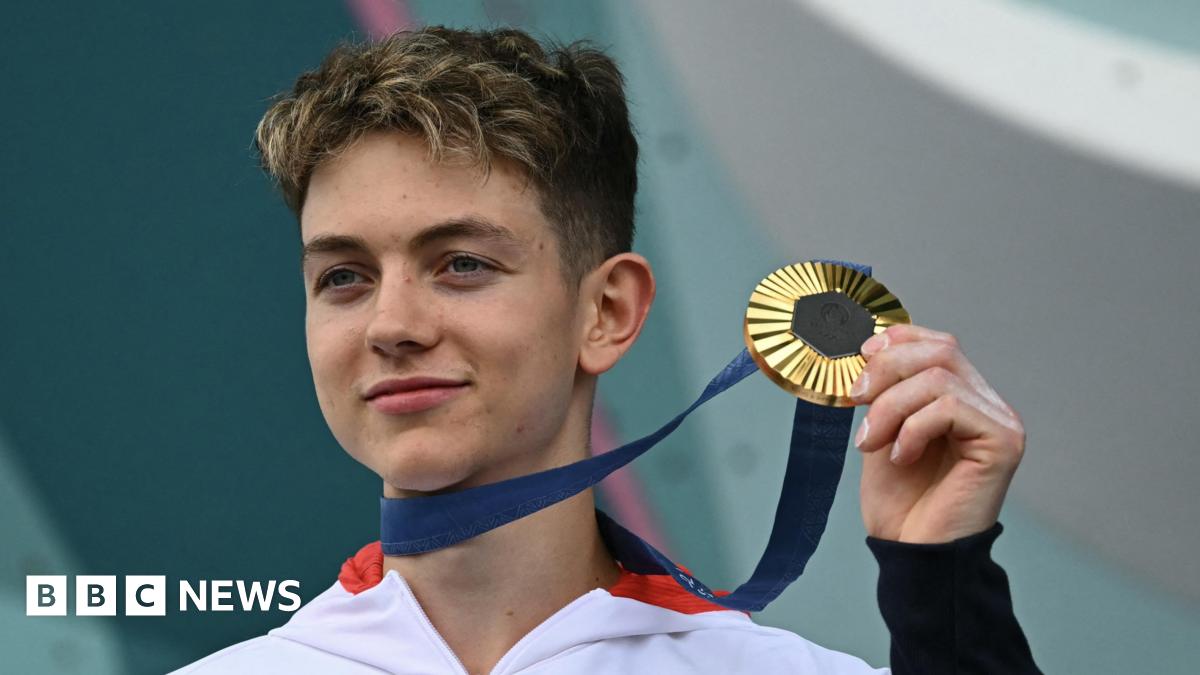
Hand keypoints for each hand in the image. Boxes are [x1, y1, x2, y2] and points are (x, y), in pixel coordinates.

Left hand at [850, 324, 1025, 543]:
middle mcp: (988, 404)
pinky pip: (950, 408)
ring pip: (939, 377)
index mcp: (962, 397)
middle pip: (941, 351)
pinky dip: (913, 428)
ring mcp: (1000, 422)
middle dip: (887, 370)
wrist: (913, 552)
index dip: (897, 340)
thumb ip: (884, 391)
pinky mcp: (1003, 442)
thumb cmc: (900, 502)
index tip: (860, 358)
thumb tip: (869, 346)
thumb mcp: (882, 431)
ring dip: (891, 406)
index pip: (938, 343)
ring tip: (872, 442)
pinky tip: (901, 457)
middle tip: (855, 400)